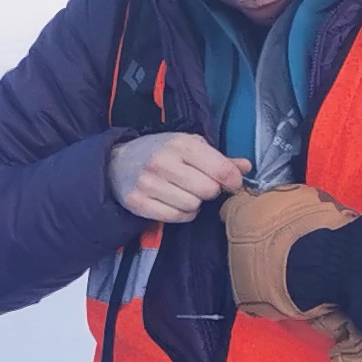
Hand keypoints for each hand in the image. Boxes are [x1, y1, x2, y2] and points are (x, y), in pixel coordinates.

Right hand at [109, 132, 247, 222]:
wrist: (116, 162)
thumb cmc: (160, 152)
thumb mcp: (189, 145)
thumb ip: (219, 158)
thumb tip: (246, 167)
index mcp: (180, 144)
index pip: (221, 170)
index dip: (232, 180)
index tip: (230, 182)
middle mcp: (162, 162)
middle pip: (208, 191)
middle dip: (209, 191)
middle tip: (200, 185)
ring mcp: (147, 183)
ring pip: (192, 206)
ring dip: (194, 203)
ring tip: (184, 192)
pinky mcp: (137, 202)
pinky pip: (176, 217)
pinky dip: (181, 214)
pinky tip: (175, 202)